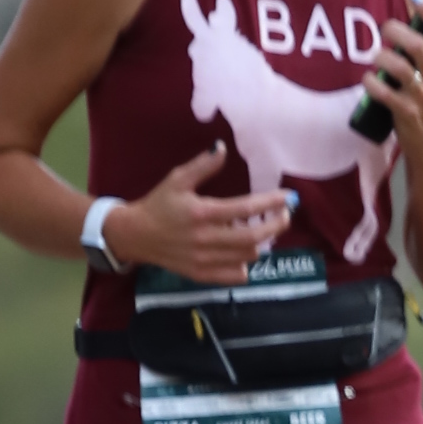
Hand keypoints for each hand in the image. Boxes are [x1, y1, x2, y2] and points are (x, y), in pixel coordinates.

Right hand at [105, 147, 292, 285]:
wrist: (135, 235)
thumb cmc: (158, 204)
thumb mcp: (177, 179)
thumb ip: (203, 165)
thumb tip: (222, 148)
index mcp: (202, 213)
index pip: (246, 209)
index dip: (271, 203)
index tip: (288, 198)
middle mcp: (206, 239)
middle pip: (254, 237)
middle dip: (276, 226)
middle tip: (285, 215)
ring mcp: (204, 260)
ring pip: (248, 256)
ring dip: (261, 243)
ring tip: (263, 229)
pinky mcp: (200, 275)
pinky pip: (234, 276)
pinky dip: (246, 265)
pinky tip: (245, 252)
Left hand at [359, 0, 422, 167]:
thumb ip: (420, 55)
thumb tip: (398, 29)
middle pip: (417, 45)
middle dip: (396, 32)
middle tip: (384, 31)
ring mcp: (421, 96)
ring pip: (399, 67)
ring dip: (381, 58)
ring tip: (375, 58)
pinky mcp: (406, 113)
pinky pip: (384, 92)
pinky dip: (371, 83)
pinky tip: (368, 80)